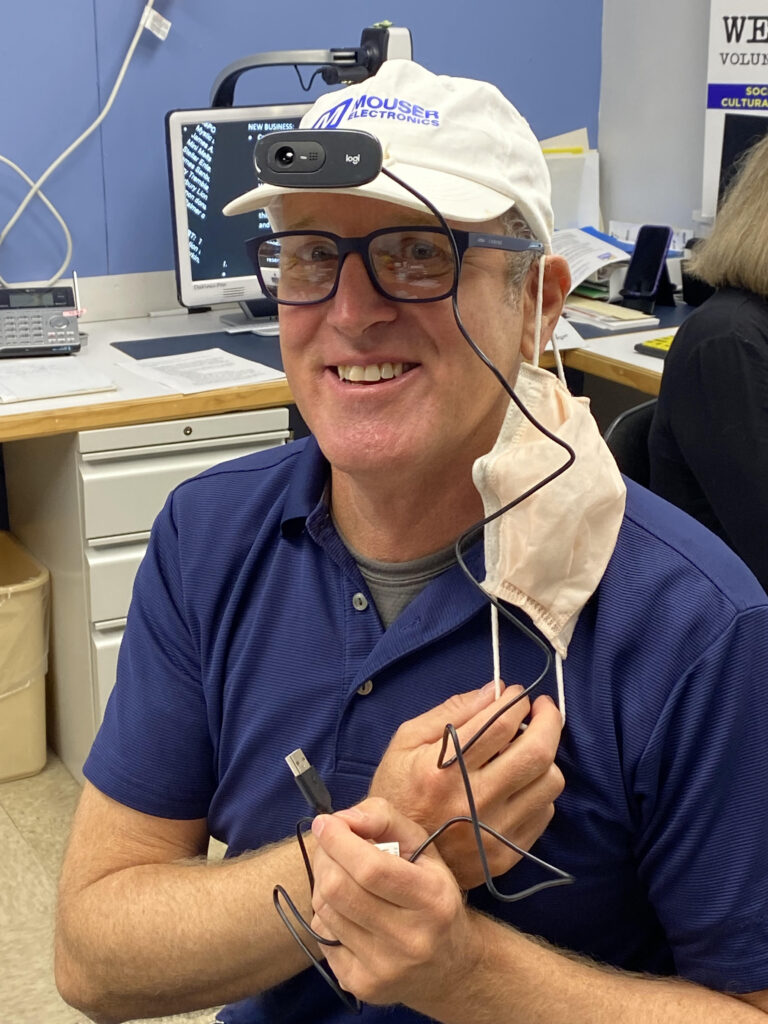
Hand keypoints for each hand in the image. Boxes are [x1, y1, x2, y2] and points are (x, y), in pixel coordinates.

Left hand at [310, 797, 481, 1011]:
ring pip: (325, 910)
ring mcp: (384, 968)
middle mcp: (410, 940)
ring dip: (323, 883)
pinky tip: (347, 909)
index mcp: (432, 899)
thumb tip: (341, 820)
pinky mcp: (362, 985)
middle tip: (330, 846)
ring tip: (342, 876)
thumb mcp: (423, 847)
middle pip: (339, 889)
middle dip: (326, 858)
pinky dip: (327, 913)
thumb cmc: (432, 894)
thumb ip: (384, 819)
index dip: (339, 841)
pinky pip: (322, 935)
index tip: (325, 822)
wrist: (450, 966)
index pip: (370, 868)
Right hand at [369, 682, 563, 888]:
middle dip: (549, 720)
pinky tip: (520, 781)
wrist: (395, 860)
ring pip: (549, 782)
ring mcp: (494, 832)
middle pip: (536, 752)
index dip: (516, 701)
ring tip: (529, 747)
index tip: (518, 694)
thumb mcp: (406, 742)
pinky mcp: (508, 855)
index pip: (499, 724)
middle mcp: (474, 800)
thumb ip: (451, 712)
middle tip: (543, 708)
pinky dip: (538, 788)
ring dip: (546, 756)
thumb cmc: (397, 792)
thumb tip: (495, 690)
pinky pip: (544, 811)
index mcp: (443, 769)